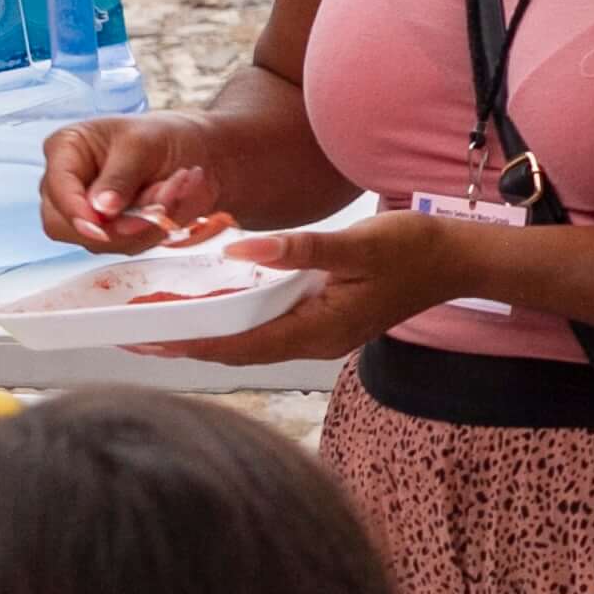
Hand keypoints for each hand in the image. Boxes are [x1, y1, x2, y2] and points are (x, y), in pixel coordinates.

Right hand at [39, 113, 231, 252]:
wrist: (193, 151)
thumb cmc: (162, 136)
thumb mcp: (144, 144)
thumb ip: (119, 178)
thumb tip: (100, 210)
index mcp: (65, 149)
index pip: (56, 188)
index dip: (76, 210)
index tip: (102, 224)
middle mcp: (66, 185)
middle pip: (64, 225)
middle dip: (117, 223)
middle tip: (161, 202)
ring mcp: (84, 212)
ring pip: (99, 240)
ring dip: (145, 224)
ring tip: (175, 188)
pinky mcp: (107, 232)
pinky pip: (126, 244)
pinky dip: (155, 229)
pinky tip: (173, 202)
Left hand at [157, 215, 457, 365]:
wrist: (462, 260)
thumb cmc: (416, 249)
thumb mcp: (360, 242)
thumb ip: (300, 250)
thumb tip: (239, 253)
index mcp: (317, 330)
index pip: (237, 346)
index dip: (186, 342)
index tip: (141, 336)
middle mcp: (314, 342)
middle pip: (236, 352)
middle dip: (184, 343)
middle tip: (131, 332)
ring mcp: (321, 336)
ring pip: (250, 343)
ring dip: (206, 335)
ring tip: (158, 323)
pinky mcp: (326, 323)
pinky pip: (268, 330)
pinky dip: (234, 323)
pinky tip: (214, 308)